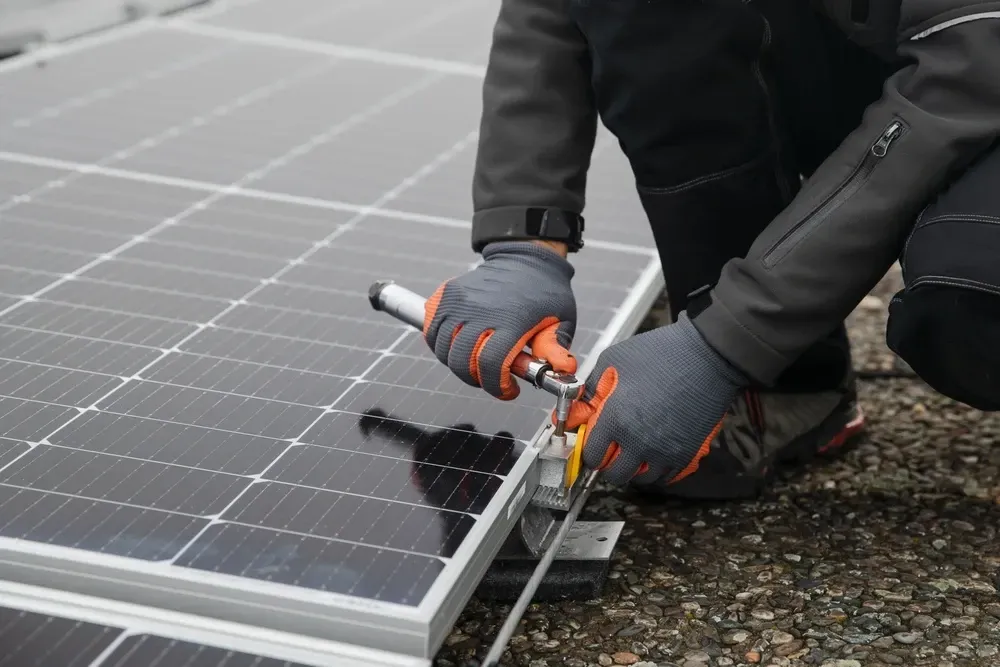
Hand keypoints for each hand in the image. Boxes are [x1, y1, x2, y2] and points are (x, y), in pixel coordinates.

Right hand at [423, 241, 576, 399]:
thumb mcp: (561, 319)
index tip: (508, 389)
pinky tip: (458, 345)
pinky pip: (432, 330)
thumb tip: (562, 370)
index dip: (496, 386)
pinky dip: (440, 344)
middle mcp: (480, 310)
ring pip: (443, 349)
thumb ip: (555, 348)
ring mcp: (459, 302)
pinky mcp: (446, 295)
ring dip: (456, 364)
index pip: (491, 364)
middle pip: (461, 361)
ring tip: (475, 362)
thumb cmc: (545, 291)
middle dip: (475, 379)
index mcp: (511, 320)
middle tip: (490, 378)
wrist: (525, 257)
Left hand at [561, 312, 748, 485]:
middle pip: (614, 475)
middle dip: (609, 463)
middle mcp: (639, 442)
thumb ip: (591, 389)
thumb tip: (579, 410)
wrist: (707, 355)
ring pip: (641, 479)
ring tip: (635, 449)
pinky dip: (657, 469)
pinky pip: (666, 477)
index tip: (594, 442)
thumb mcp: (613, 361)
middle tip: (612, 448)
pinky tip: (655, 452)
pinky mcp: (687, 453)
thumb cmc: (661, 353)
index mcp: (616, 419)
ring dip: (634, 468)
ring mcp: (665, 451)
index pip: (592, 455)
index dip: (590, 450)